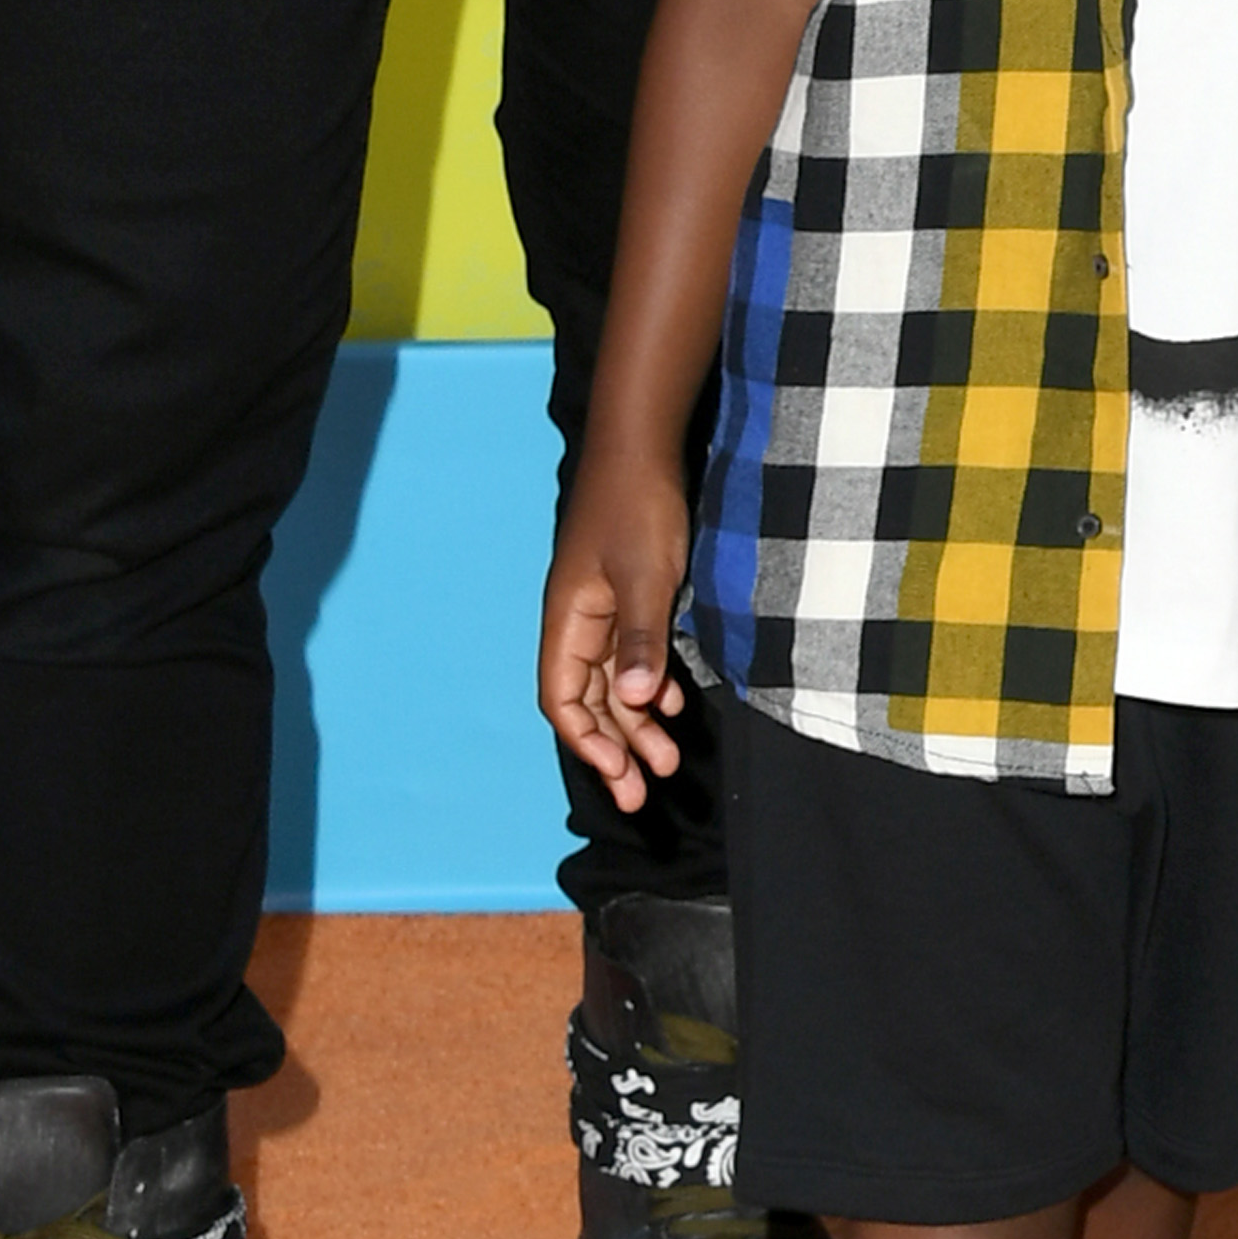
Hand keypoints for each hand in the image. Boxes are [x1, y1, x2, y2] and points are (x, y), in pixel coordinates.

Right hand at [541, 455, 695, 805]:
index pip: (562, 697)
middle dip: (615, 747)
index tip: (619, 770)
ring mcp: (603, 609)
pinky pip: (633, 655)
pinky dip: (652, 683)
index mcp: (567, 620)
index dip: (586, 739)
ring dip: (638, 723)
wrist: (644, 446)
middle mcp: (577, 621)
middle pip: (589, 700)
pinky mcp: (629, 596)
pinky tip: (675, 704)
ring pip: (614, 682)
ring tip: (669, 760)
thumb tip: (636, 703)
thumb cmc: (638, 507)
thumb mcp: (645, 575)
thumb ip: (641, 637)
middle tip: (645, 792)